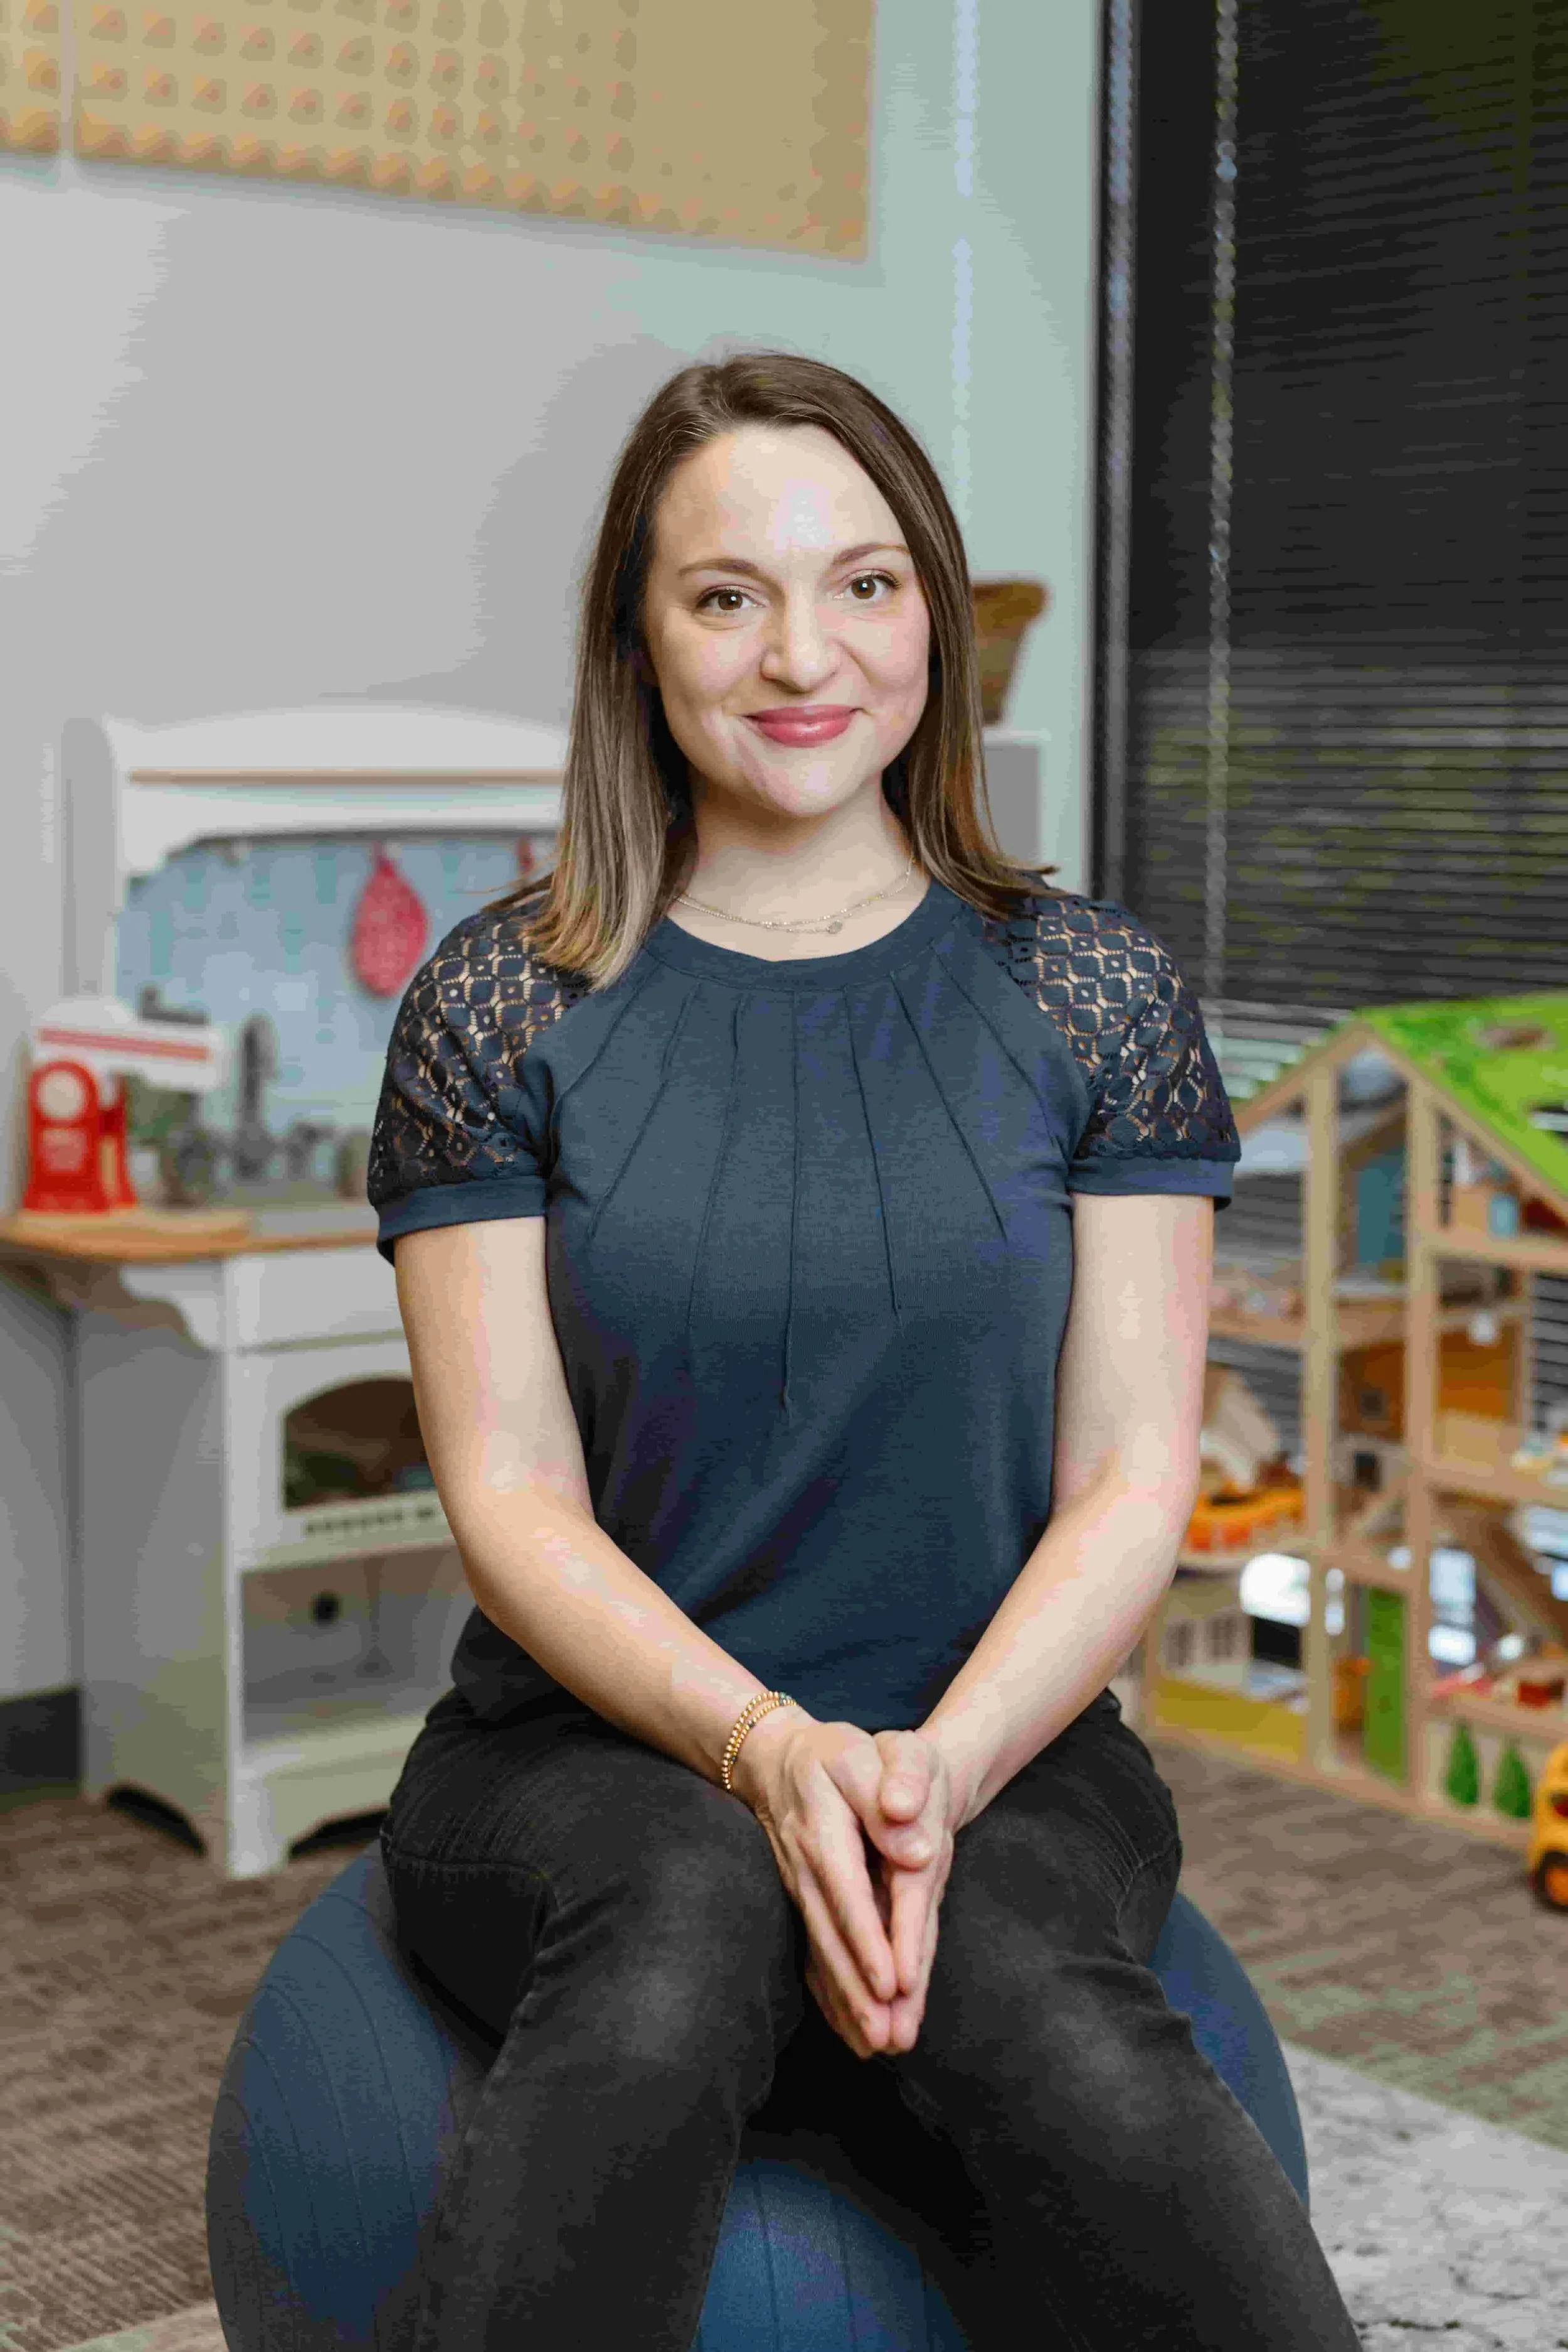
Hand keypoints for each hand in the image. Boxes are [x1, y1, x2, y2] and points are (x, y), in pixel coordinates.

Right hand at [731, 1708, 924, 2058]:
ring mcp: (799, 1891)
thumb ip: (892, 1793)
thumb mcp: (865, 1756)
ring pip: (822, 1953)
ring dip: (845, 2003)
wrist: (779, 1758)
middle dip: (858, 1992)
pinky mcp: (802, 1904)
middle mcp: (806, 1870)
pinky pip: (813, 1954)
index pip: (849, 1893)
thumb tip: (916, 1850)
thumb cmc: (836, 1755)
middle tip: (885, 2038)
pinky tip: (846, 2029)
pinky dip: (829, 1994)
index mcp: (825, 1831)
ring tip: (872, 2048)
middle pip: (832, 1937)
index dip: (869, 1940)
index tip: (892, 1982)